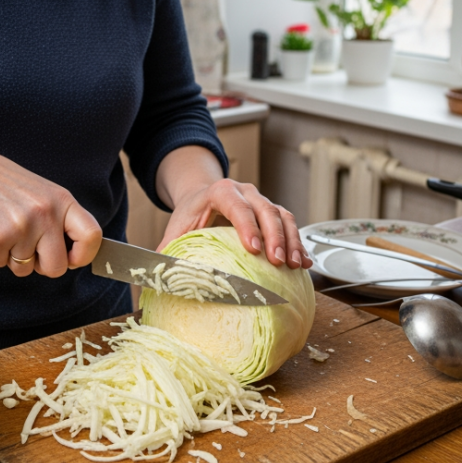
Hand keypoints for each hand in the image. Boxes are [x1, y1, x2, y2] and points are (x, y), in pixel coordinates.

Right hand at [0, 118, 99, 277]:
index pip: (91, 236)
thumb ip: (61, 220)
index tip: (73, 259)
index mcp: (62, 201)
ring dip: (14, 258)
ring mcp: (22, 225)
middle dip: (42, 267)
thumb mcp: (42, 193)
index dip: (84, 255)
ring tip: (6, 230)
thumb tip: (75, 255)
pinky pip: (1, 263)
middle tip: (29, 252)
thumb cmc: (5, 184)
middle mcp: (46, 213)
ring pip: (26, 269)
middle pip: (58, 267)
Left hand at [160, 177, 312, 269]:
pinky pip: (290, 224)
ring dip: (291, 240)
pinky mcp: (272, 213)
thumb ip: (168, 247)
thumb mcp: (177, 228)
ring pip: (283, 215)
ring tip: (294, 265)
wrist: (202, 196)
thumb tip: (158, 271)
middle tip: (278, 261)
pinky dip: (298, 243)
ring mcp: (261, 201)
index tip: (253, 248)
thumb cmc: (190, 214)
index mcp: (220, 192)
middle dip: (275, 236)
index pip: (236, 205)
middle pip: (266, 209)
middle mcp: (245, 192)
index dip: (247, 225)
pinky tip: (303, 263)